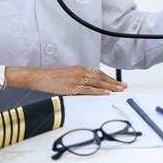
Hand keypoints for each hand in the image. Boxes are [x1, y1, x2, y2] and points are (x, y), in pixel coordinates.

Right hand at [5, 66, 126, 95]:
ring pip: (98, 83)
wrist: (38, 78)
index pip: (99, 73)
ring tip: (119, 90)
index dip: (109, 78)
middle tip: (124, 86)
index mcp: (80, 69)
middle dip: (114, 82)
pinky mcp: (72, 87)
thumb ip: (79, 77)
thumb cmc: (51, 78)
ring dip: (110, 87)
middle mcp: (80, 72)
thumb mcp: (68, 74)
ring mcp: (77, 79)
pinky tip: (106, 93)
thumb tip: (89, 83)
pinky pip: (88, 90)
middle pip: (101, 78)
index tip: (117, 82)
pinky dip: (98, 92)